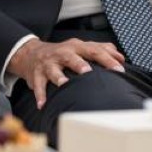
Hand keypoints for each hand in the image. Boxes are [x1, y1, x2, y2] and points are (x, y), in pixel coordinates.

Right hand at [9, 37, 125, 109]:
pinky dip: (40, 94)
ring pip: (53, 69)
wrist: (30, 54)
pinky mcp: (36, 74)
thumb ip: (101, 49)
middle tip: (89, 72)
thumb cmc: (61, 53)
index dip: (107, 59)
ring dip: (58, 76)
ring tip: (63, 84)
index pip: (94, 50)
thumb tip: (120, 57)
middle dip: (80, 64)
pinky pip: (38, 84)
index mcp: (76, 47)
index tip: (120, 70)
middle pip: (72, 56)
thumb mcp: (80, 47)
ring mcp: (48, 63)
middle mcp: (62, 53)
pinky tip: (42, 104)